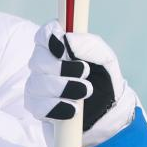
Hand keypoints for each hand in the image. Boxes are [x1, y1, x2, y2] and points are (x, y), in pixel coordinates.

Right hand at [25, 20, 136, 146]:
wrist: (109, 111)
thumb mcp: (105, 58)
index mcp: (58, 47)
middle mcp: (44, 65)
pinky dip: (56, 108)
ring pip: (37, 84)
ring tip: (85, 92)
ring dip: (63, 88)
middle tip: (85, 72)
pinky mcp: (39, 108)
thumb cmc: (104, 79)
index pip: (43, 36)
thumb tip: (67, 39)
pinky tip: (73, 109)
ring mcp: (38, 87)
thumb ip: (88, 44)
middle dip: (62, 68)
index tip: (64, 50)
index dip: (49, 40)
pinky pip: (37, 107)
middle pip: (38, 60)